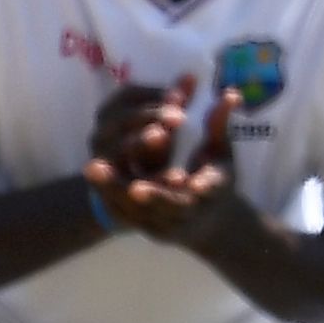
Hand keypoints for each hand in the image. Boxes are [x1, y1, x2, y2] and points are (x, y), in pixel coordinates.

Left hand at [84, 72, 248, 249]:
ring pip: (136, 213)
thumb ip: (219, 124)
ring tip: (92, 168)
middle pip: (156, 208)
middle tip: (100, 168)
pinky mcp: (149, 229)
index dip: (162, 193)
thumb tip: (231, 93)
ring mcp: (167, 227)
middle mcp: (189, 217)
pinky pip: (125, 214)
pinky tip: (94, 175)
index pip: (187, 198)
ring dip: (113, 190)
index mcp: (212, 196)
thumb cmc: (217, 177)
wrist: (211, 219)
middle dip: (127, 188)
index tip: (138, 187)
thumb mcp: (222, 151)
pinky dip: (109, 194)